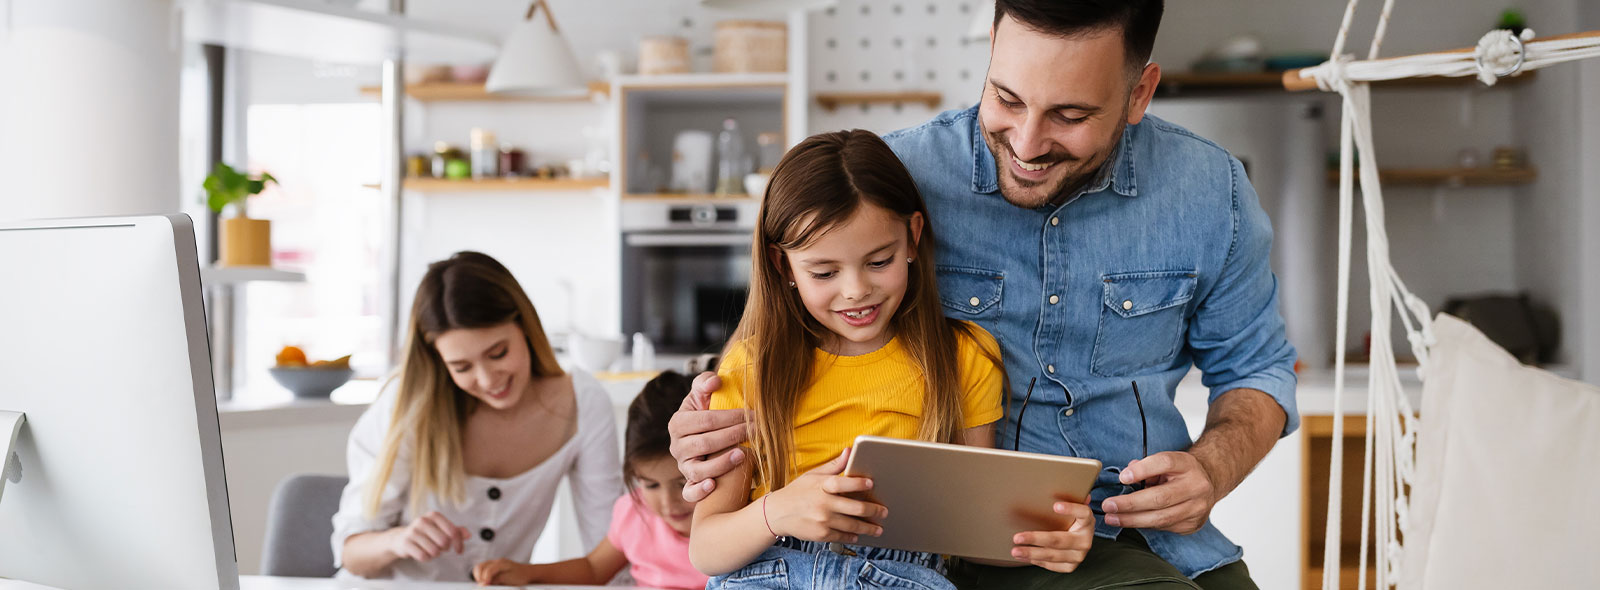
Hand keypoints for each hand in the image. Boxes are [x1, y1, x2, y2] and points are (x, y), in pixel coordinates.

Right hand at [388, 511, 470, 562]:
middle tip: (440, 548)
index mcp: (434, 515)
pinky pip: (423, 556)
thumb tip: (468, 535)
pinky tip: (423, 553)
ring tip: (430, 549)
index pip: (453, 532)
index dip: (458, 543)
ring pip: (434, 551)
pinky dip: (426, 558)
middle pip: (444, 542)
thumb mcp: (441, 529)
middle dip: (445, 549)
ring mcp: (413, 531)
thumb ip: (456, 531)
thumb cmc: (426, 534)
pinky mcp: (406, 543)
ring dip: (435, 554)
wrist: (401, 538)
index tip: (458, 550)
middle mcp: (423, 520)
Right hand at [472, 558, 534, 585]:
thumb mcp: (509, 579)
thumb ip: (496, 580)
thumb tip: (483, 583)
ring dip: (478, 575)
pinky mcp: (494, 566)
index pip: (488, 570)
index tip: (484, 586)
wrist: (528, 572)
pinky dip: (481, 574)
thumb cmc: (520, 576)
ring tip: (482, 583)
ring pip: (480, 566)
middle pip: (480, 566)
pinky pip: (483, 568)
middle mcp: (496, 561)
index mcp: (500, 563)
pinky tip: (485, 580)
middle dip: (479, 576)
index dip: (485, 579)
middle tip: (482, 585)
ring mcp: (495, 563)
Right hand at [668, 372, 750, 501]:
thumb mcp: (702, 396)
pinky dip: (699, 490)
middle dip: (733, 436)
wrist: (703, 436)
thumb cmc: (705, 415)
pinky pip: (689, 492)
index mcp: (678, 423)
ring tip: (742, 455)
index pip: (706, 420)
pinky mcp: (689, 483)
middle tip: (757, 431)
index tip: (753, 415)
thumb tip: (715, 381)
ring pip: (697, 470)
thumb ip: (705, 383)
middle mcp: (677, 447)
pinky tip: (713, 485)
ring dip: (721, 463)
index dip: (731, 417)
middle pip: (705, 443)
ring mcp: (682, 466)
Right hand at [764, 449, 885, 543]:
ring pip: (852, 525)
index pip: (842, 484)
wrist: (776, 514)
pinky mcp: (820, 534)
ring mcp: (822, 521)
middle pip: (854, 508)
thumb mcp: (812, 475)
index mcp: (821, 486)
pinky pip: (842, 536)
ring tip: (878, 528)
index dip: (857, 483)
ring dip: (868, 528)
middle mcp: (822, 504)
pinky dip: (853, 536)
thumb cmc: (797, 492)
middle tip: (884, 511)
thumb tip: (850, 451)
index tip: (871, 483)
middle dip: (873, 510)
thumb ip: (834, 466)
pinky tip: (860, 534)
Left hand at [1010, 501, 1094, 571]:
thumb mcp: (1073, 508)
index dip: (1071, 509)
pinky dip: (1037, 561)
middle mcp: (1085, 540)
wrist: (1082, 538)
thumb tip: (1055, 487)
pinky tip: (1024, 557)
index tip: (1056, 506)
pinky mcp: (1071, 566)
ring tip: (1016, 550)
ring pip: (1053, 555)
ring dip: (1032, 553)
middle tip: (1018, 537)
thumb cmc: (1072, 520)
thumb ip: (1068, 498)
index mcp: (1087, 522)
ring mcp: (1078, 555)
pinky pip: (1052, 565)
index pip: (1083, 513)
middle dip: (1036, 539)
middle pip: (1060, 540)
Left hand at [1101, 452, 1217, 534]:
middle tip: (1108, 505)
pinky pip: (1164, 527)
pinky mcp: (1193, 524)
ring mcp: (1197, 507)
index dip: (1142, 470)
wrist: (1208, 482)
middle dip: (1130, 504)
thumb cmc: (1179, 471)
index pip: (1164, 463)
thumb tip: (1126, 475)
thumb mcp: (1165, 461)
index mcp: (1186, 464)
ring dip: (1132, 520)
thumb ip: (1145, 466)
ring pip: (1161, 518)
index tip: (1122, 478)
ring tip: (1112, 518)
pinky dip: (1145, 524)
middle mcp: (1196, 486)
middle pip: (1160, 497)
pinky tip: (1131, 521)